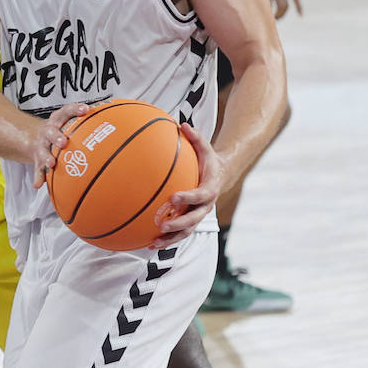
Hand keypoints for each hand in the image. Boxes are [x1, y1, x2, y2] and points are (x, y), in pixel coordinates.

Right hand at [32, 102, 89, 188]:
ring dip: (46, 156)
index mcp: (57, 120)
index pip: (66, 111)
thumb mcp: (70, 123)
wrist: (36, 136)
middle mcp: (48, 131)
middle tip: (63, 142)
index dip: (75, 109)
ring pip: (42, 150)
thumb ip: (89, 124)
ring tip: (51, 163)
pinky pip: (37, 168)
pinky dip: (38, 176)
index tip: (86, 109)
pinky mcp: (37, 158)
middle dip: (56, 137)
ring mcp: (41, 145)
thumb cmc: (60, 130)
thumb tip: (117, 126)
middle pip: (51, 131)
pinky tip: (39, 184)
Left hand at [152, 124, 222, 248]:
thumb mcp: (206, 148)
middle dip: (179, 224)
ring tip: (154, 243)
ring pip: (186, 231)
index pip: (201, 195)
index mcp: (210, 189)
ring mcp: (197, 215)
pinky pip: (178, 232)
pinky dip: (165, 238)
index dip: (189, 198)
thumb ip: (196, 138)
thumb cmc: (208, 160)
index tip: (174, 198)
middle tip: (163, 224)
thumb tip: (183, 124)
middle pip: (194, 219)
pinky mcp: (189, 220)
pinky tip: (148, 242)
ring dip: (170, 238)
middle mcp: (205, 206)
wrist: (220, 176)